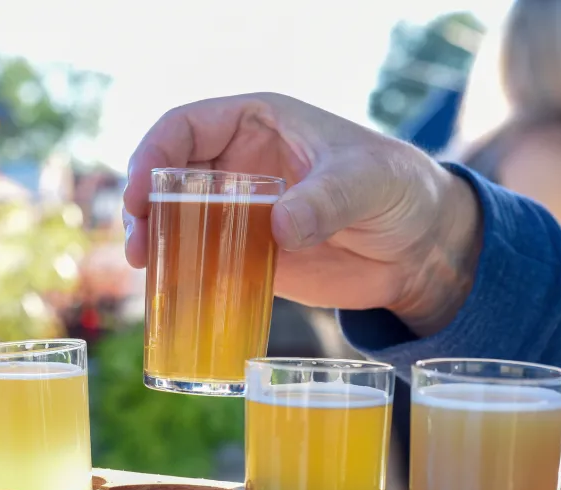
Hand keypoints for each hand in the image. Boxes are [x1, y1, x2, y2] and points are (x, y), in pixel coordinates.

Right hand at [123, 93, 482, 335]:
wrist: (421, 246)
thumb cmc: (399, 189)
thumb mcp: (368, 183)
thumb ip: (326, 199)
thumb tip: (281, 225)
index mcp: (258, 123)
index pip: (186, 126)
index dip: (153, 153)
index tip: (140, 191)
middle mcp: (239, 163)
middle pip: (169, 176)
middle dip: (144, 206)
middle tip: (139, 245)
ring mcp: (241, 211)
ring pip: (179, 221)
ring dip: (157, 243)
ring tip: (147, 270)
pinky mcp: (251, 253)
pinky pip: (206, 261)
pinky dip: (186, 277)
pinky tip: (174, 296)